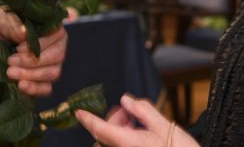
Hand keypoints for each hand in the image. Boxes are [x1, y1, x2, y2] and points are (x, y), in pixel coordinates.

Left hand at [0, 6, 67, 95]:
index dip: (40, 44)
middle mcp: (57, 45)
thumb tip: (24, 32)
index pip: (57, 35)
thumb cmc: (1, 25)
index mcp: (51, 27)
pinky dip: (35, 89)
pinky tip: (21, 86)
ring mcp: (52, 64)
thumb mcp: (1, 20)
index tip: (18, 48)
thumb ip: (11, 25)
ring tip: (11, 73)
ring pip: (53, 73)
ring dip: (32, 75)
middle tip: (10, 61)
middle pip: (57, 56)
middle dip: (33, 61)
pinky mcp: (44, 80)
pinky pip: (47, 88)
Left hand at [75, 94, 197, 146]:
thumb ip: (143, 110)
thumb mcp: (164, 125)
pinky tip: (139, 135)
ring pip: (111, 144)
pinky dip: (123, 139)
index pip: (99, 129)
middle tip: (129, 113)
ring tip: (137, 124)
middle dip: (112, 122)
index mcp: (127, 143)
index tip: (78, 112)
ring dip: (118, 132)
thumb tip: (126, 100)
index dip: (88, 119)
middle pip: (104, 137)